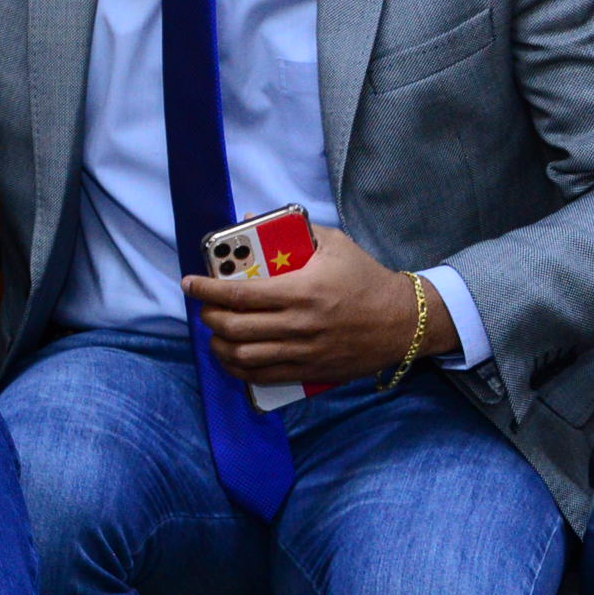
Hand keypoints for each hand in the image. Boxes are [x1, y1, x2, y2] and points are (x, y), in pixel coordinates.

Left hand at [184, 224, 457, 383]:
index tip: (189, 283)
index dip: (206, 289)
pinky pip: (264, 376)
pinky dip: (239, 369)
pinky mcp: (311, 372)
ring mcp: (304, 353)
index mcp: (302, 291)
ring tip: (213, 333)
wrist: (404, 321)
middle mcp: (299, 325)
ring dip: (218, 346)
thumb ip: (290, 230)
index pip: (239, 294)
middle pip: (234, 328)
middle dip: (208, 317)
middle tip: (203, 306)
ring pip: (244, 356)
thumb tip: (247, 217)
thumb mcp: (333, 243)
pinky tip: (231, 357)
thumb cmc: (366, 277)